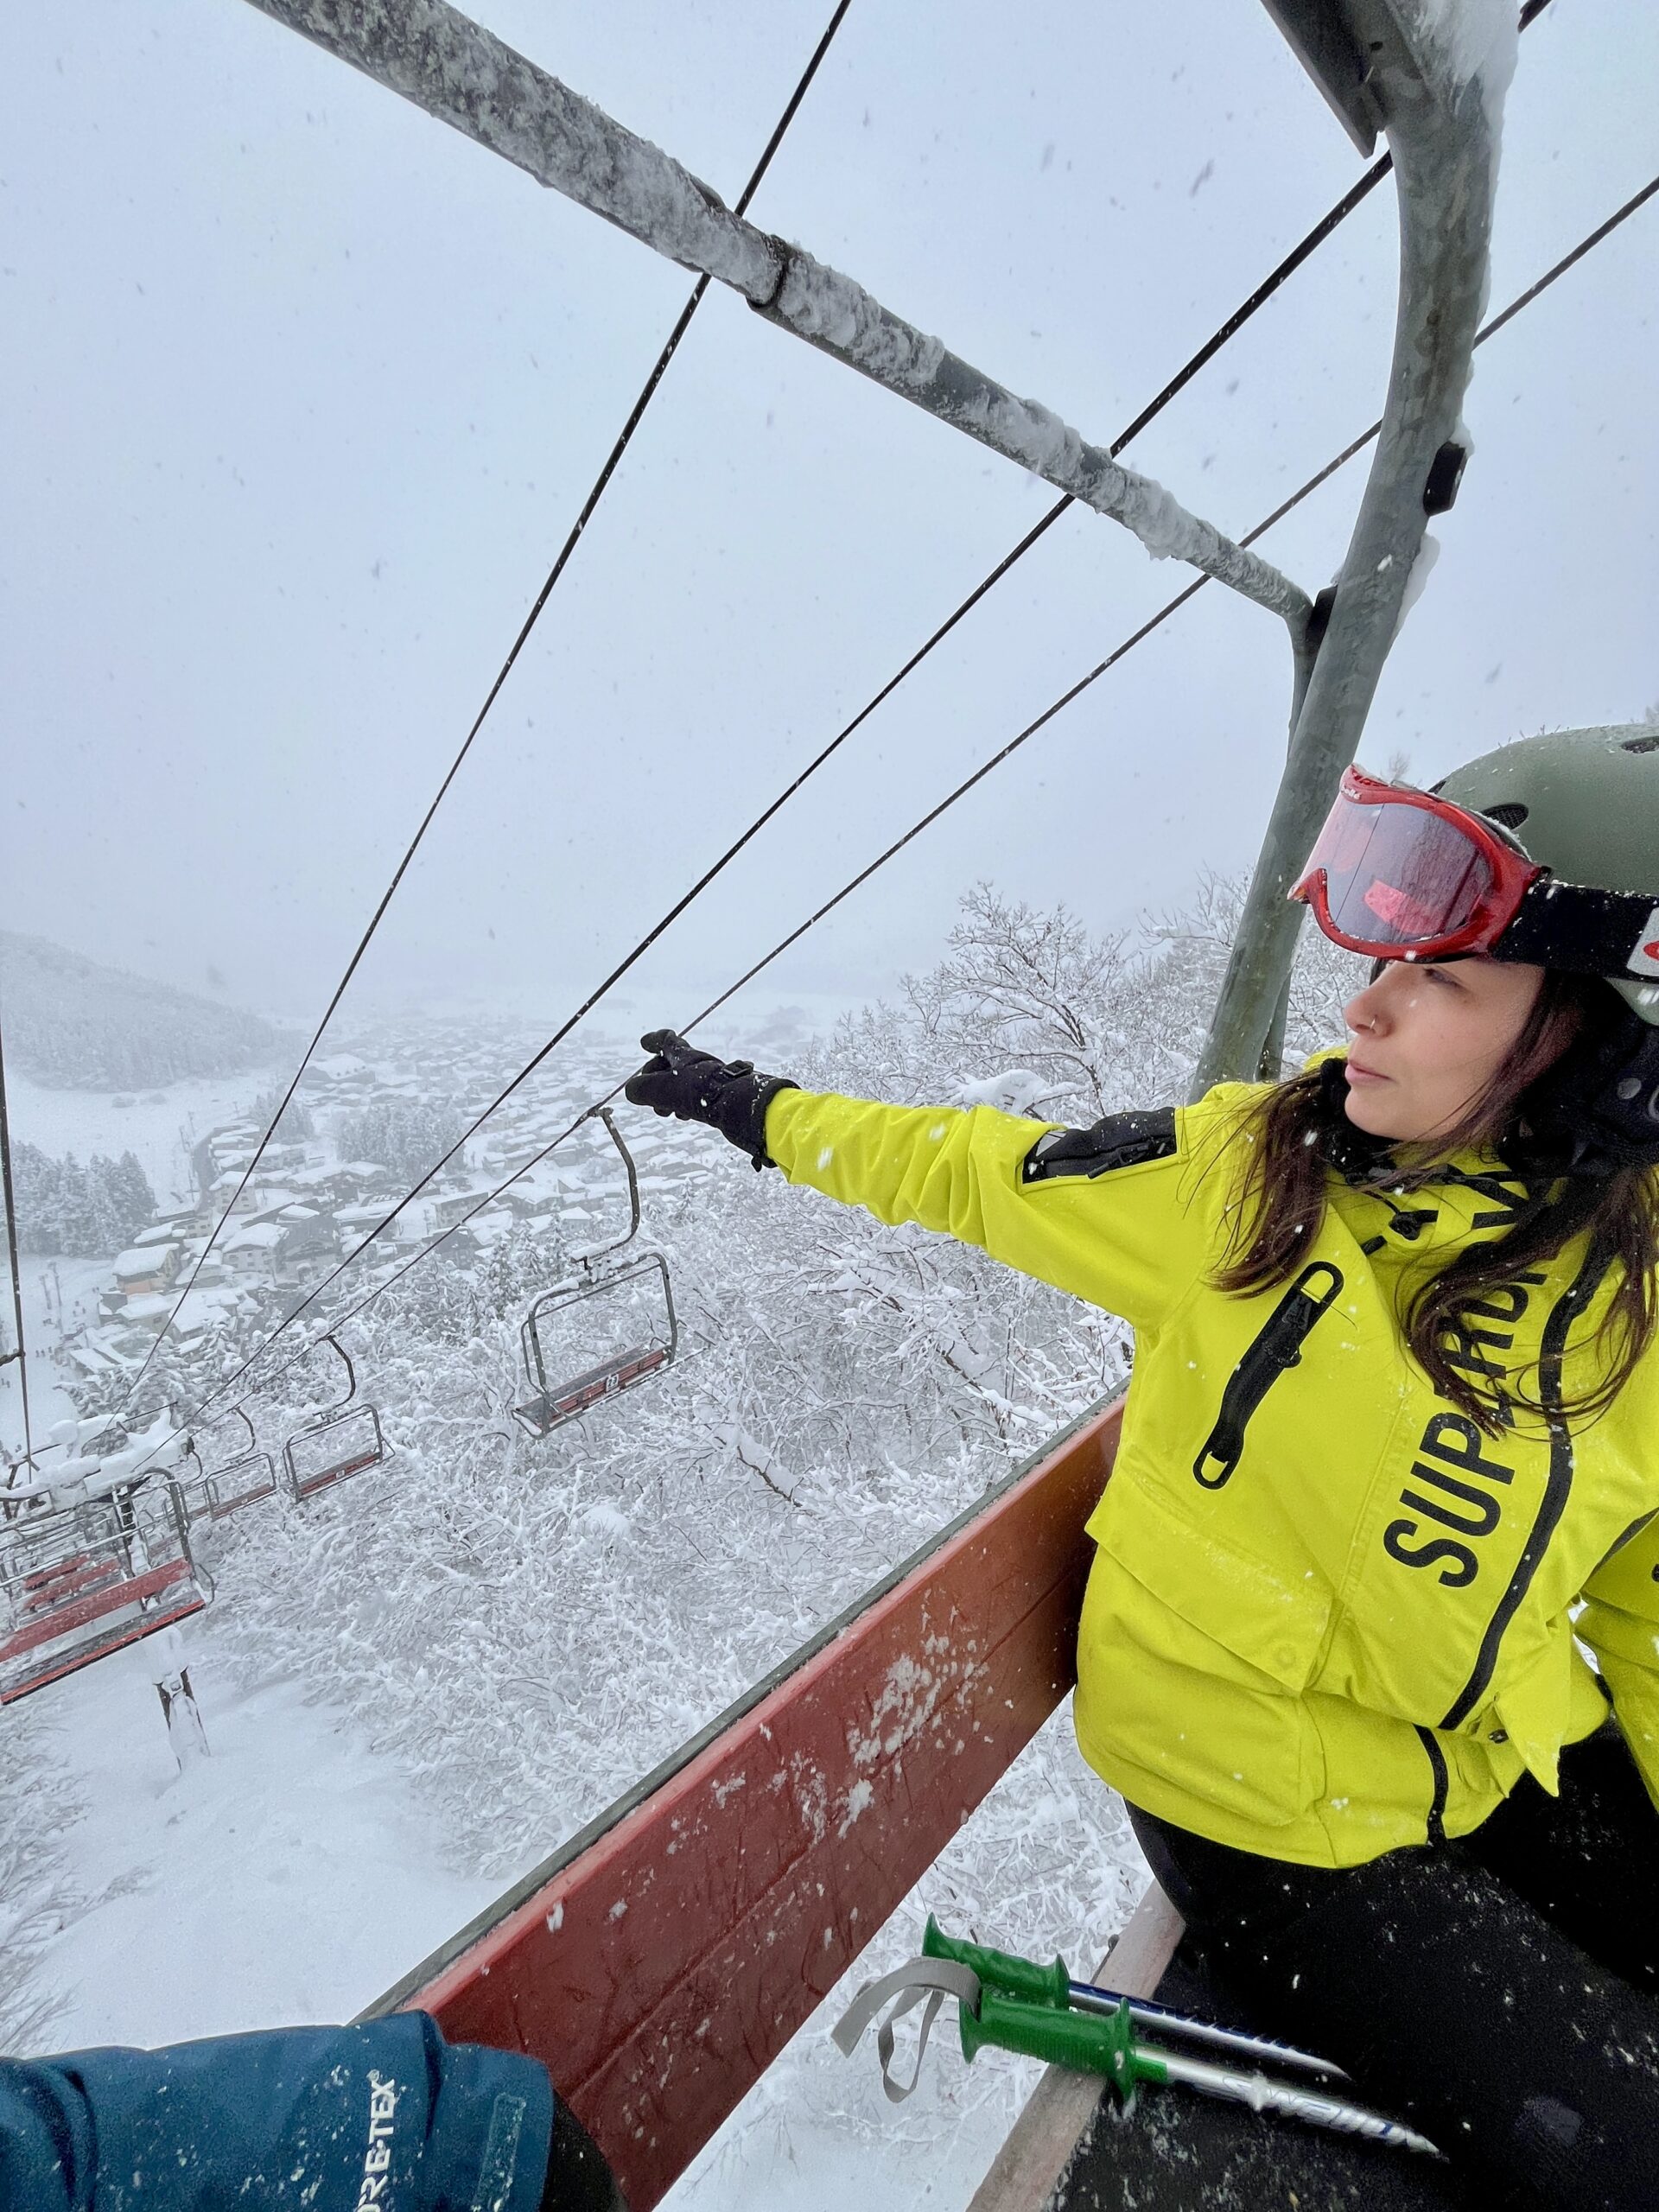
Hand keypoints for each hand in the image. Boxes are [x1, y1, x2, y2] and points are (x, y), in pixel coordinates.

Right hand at [624, 1030, 797, 1167]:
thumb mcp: (664, 1090)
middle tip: (648, 1095)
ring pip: (682, 1084)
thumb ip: (642, 1088)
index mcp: (684, 1055)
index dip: (654, 1040)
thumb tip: (632, 1091)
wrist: (743, 1109)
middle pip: (671, 1065)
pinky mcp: (719, 1098)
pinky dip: (684, 1105)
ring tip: (665, 1112)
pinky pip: (696, 1098)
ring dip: (668, 1096)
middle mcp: (698, 1064)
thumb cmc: (703, 1094)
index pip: (667, 1040)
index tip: (645, 1043)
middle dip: (655, 1079)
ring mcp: (710, 1081)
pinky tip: (685, 1116)